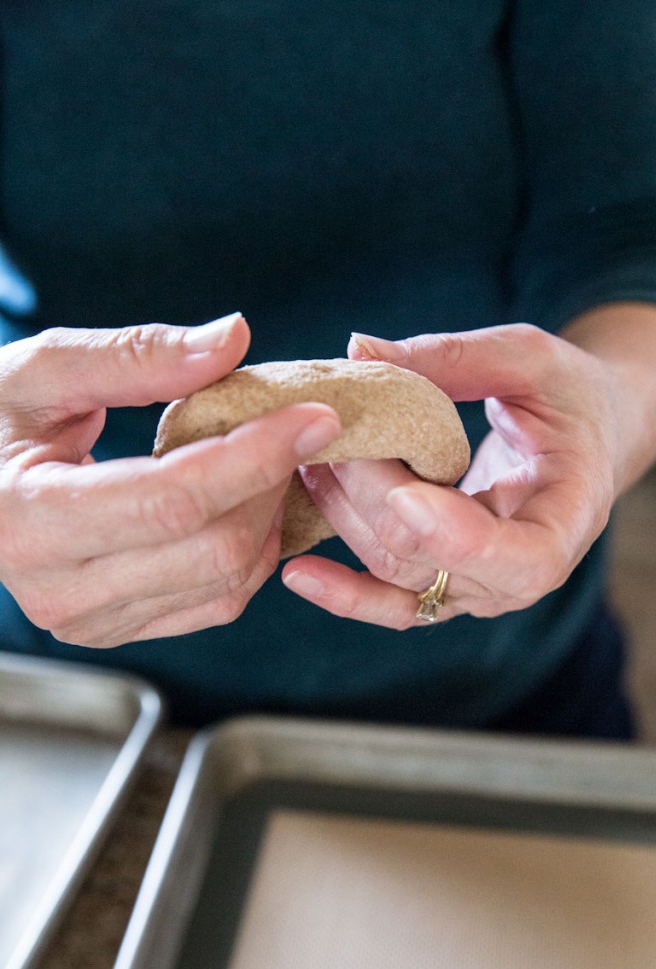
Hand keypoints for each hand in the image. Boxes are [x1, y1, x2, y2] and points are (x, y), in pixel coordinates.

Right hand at [0, 314, 339, 646]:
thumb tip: (232, 338)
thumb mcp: (41, 371)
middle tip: (286, 429)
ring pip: (226, 582)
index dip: (255, 456)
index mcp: (28, 519)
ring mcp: (90, 622)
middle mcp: (58, 590)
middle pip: (212, 548)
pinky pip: (217, 604)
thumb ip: (135, 355)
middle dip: (268, 483)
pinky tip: (246, 503)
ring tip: (265, 459)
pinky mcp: (118, 630)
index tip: (314, 416)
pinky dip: (251, 552)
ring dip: (268, 516)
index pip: (172, 499)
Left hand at [282, 322, 624, 627]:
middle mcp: (524, 570)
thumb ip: (452, 358)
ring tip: (304, 458)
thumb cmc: (568, 394)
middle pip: (435, 559)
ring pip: (398, 573)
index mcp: (570, 518)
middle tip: (331, 434)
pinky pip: (390, 602)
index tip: (406, 496)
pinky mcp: (444, 585)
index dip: (461, 538)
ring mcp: (480, 586)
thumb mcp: (529, 360)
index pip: (525, 559)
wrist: (581, 438)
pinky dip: (344, 592)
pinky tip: (298, 574)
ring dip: (345, 519)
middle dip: (374, 497)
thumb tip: (358, 348)